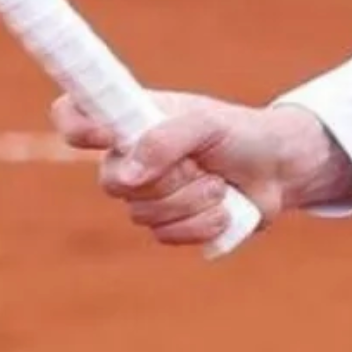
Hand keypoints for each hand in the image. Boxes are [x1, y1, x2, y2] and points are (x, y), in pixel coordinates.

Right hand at [50, 90, 351, 247]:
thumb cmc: (240, 134)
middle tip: (199, 164)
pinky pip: (166, 236)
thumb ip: (168, 139)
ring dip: (191, 200)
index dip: (76, 125)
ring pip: (143, 214)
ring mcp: (145, 194)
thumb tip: (129, 173)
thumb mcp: (209, 124)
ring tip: (219, 184)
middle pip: (111, 181)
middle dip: (165, 178)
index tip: (103, 134)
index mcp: (131, 118)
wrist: (278, 169)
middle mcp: (129, 156)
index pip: (74, 115)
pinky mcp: (168, 226)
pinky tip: (223, 208)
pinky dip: (201, 223)